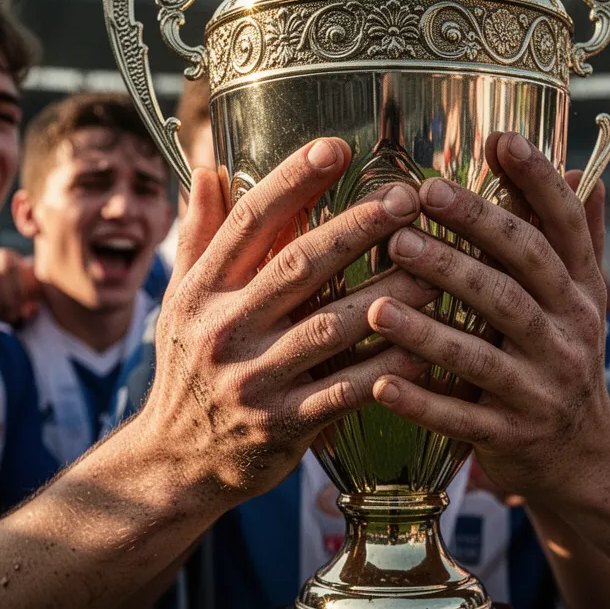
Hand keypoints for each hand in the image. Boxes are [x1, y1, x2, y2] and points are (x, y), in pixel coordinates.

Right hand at [139, 138, 434, 501]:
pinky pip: (342, 393)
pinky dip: (383, 369)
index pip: (247, 223)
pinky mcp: (281, 426)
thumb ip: (198, 236)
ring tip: (433, 269)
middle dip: (356, 229)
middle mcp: (222, 330)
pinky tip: (423, 346)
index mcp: (200, 291)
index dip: (291, 181)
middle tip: (406, 200)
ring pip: (329, 328)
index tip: (336, 148)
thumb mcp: (180, 301)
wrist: (175, 460)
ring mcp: (252, 380)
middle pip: (296, 266)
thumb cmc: (188, 368)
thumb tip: (208, 168)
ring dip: (385, 296)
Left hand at [365, 132, 609, 501]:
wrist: (582, 456)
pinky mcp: (512, 437)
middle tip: (412, 206)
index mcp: (582, 293)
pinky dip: (422, 403)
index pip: (565, 228)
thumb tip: (584, 170)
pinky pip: (463, 420)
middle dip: (468, 239)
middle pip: (518, 280)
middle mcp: (570, 336)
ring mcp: (542, 391)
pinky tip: (380, 383)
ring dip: (430, 326)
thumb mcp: (580, 301)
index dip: (537, 182)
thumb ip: (575, 240)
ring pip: (484, 353)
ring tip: (379, 296)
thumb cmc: (563, 359)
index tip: (499, 139)